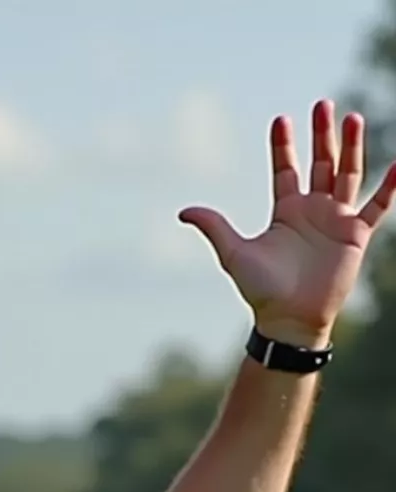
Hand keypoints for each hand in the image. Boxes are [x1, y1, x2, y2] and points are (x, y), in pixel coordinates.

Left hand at [179, 99, 395, 347]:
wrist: (289, 318)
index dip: (283, 146)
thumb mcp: (235, 253)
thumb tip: (183, 212)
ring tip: (352, 118)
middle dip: (322, 136)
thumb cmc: (262, 290)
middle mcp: (313, 211)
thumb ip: (215, 228)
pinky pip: (378, 205)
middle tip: (323, 105)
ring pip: (347, 174)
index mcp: (285, 212)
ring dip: (351, 147)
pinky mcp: (356, 235)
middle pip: (320, 163)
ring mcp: (336, 220)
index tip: (281, 119)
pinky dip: (390, 186)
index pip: (286, 169)